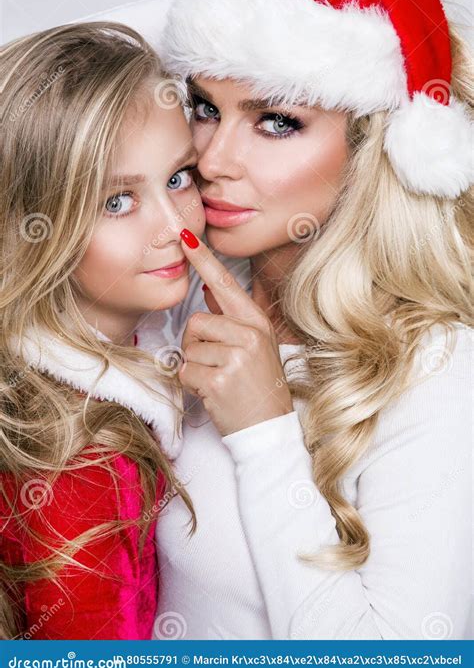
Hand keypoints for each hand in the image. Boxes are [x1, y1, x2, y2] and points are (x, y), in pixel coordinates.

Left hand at [177, 229, 293, 435]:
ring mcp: (236, 356)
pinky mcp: (220, 379)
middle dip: (196, 346)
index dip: (202, 260)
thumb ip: (231, 319)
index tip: (184, 238)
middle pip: (196, 322)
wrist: (268, 428)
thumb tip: (208, 291)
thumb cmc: (259, 386)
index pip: (224, 284)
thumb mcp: (255, 346)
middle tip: (217, 365)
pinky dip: (192, 385)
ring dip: (195, 367)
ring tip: (219, 379)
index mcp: (256, 322)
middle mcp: (249, 334)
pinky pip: (186, 371)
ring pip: (189, 348)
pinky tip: (214, 392)